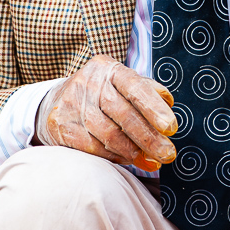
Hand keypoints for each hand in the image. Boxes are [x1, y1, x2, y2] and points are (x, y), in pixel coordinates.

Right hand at [35, 54, 177, 169]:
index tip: (172, 128)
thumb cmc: (102, 95)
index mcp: (108, 69)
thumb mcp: (123, 85)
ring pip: (109, 134)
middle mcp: (89, 82)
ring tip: (150, 161)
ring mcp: (72, 104)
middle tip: (167, 155)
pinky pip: (93, 147)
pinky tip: (126, 160)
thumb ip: (147, 91)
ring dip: (133, 152)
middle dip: (149, 138)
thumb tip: (168, 103)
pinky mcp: (61, 124)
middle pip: (124, 114)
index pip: (135, 86)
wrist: (57, 101)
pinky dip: (113, 157)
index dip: (154, 108)